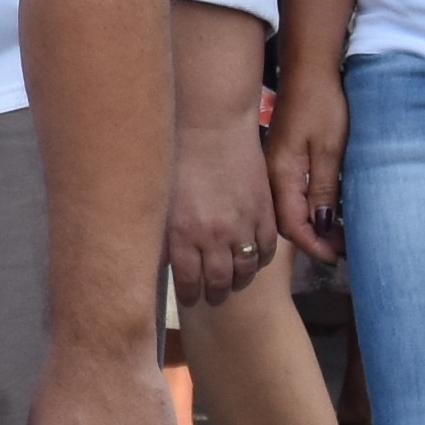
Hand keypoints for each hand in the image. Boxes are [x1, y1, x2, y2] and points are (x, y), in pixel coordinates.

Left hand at [164, 118, 278, 308]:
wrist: (210, 126)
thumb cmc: (177, 156)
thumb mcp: (161, 201)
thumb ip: (163, 235)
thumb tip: (158, 262)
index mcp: (182, 235)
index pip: (189, 282)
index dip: (190, 295)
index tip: (190, 299)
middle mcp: (213, 237)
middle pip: (219, 282)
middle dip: (215, 294)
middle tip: (213, 297)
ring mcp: (242, 226)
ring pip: (245, 270)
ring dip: (239, 281)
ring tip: (233, 283)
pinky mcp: (264, 212)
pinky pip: (266, 249)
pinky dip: (261, 260)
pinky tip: (253, 260)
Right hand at [264, 74, 349, 266]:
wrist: (309, 71)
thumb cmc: (322, 104)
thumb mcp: (330, 149)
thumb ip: (324, 189)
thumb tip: (320, 226)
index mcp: (282, 175)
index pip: (293, 225)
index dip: (314, 245)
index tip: (335, 258)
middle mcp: (272, 176)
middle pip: (286, 222)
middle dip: (312, 240)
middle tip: (340, 250)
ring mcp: (274, 168)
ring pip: (286, 210)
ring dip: (308, 226)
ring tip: (334, 236)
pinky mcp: (281, 160)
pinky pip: (288, 195)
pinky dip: (304, 209)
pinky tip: (321, 210)